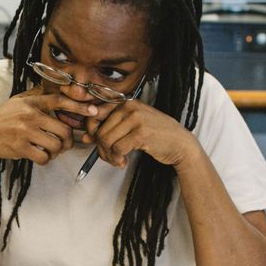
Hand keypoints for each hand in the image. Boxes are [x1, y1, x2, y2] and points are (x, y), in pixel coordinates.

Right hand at [0, 88, 98, 165]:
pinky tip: (40, 156)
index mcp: (31, 103)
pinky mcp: (21, 148)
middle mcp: (30, 116)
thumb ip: (35, 95)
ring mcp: (25, 132)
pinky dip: (46, 160)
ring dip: (57, 152)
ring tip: (50, 151)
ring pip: (56, 145)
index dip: (79, 105)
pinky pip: (44, 157)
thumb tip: (52, 87)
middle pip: (64, 129)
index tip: (93, 110)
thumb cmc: (1, 118)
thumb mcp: (17, 101)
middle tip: (64, 144)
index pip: (59, 101)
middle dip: (68, 140)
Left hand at [82, 99, 200, 169]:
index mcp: (126, 102)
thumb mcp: (131, 127)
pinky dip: (117, 159)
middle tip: (110, 157)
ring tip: (117, 161)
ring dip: (108, 156)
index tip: (97, 143)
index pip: (95, 114)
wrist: (180, 144)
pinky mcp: (141, 133)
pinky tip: (124, 162)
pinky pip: (117, 149)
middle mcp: (130, 107)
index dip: (92, 132)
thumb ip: (109, 129)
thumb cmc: (156, 136)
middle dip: (101, 149)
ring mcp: (136, 119)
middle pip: (100, 130)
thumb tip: (84, 137)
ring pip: (106, 140)